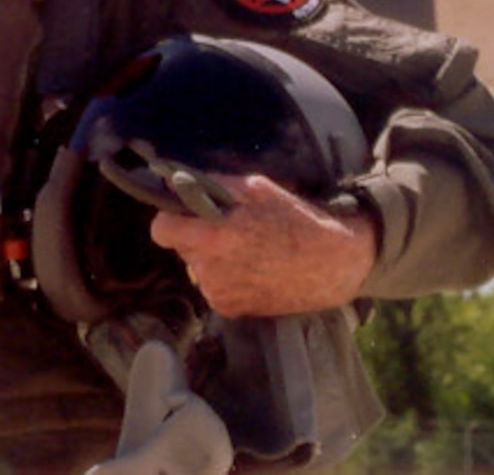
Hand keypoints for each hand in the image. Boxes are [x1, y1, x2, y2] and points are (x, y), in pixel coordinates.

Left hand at [149, 175, 376, 317]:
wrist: (332, 264)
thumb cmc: (295, 219)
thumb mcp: (254, 189)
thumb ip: (210, 185)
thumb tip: (174, 182)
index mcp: (211, 237)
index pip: (161, 230)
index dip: (173, 219)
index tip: (188, 215)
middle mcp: (208, 270)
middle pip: (182, 248)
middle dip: (197, 237)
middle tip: (230, 229)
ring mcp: (218, 294)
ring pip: (198, 268)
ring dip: (212, 259)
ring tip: (247, 250)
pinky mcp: (230, 310)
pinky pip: (214, 287)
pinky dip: (225, 278)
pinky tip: (253, 269)